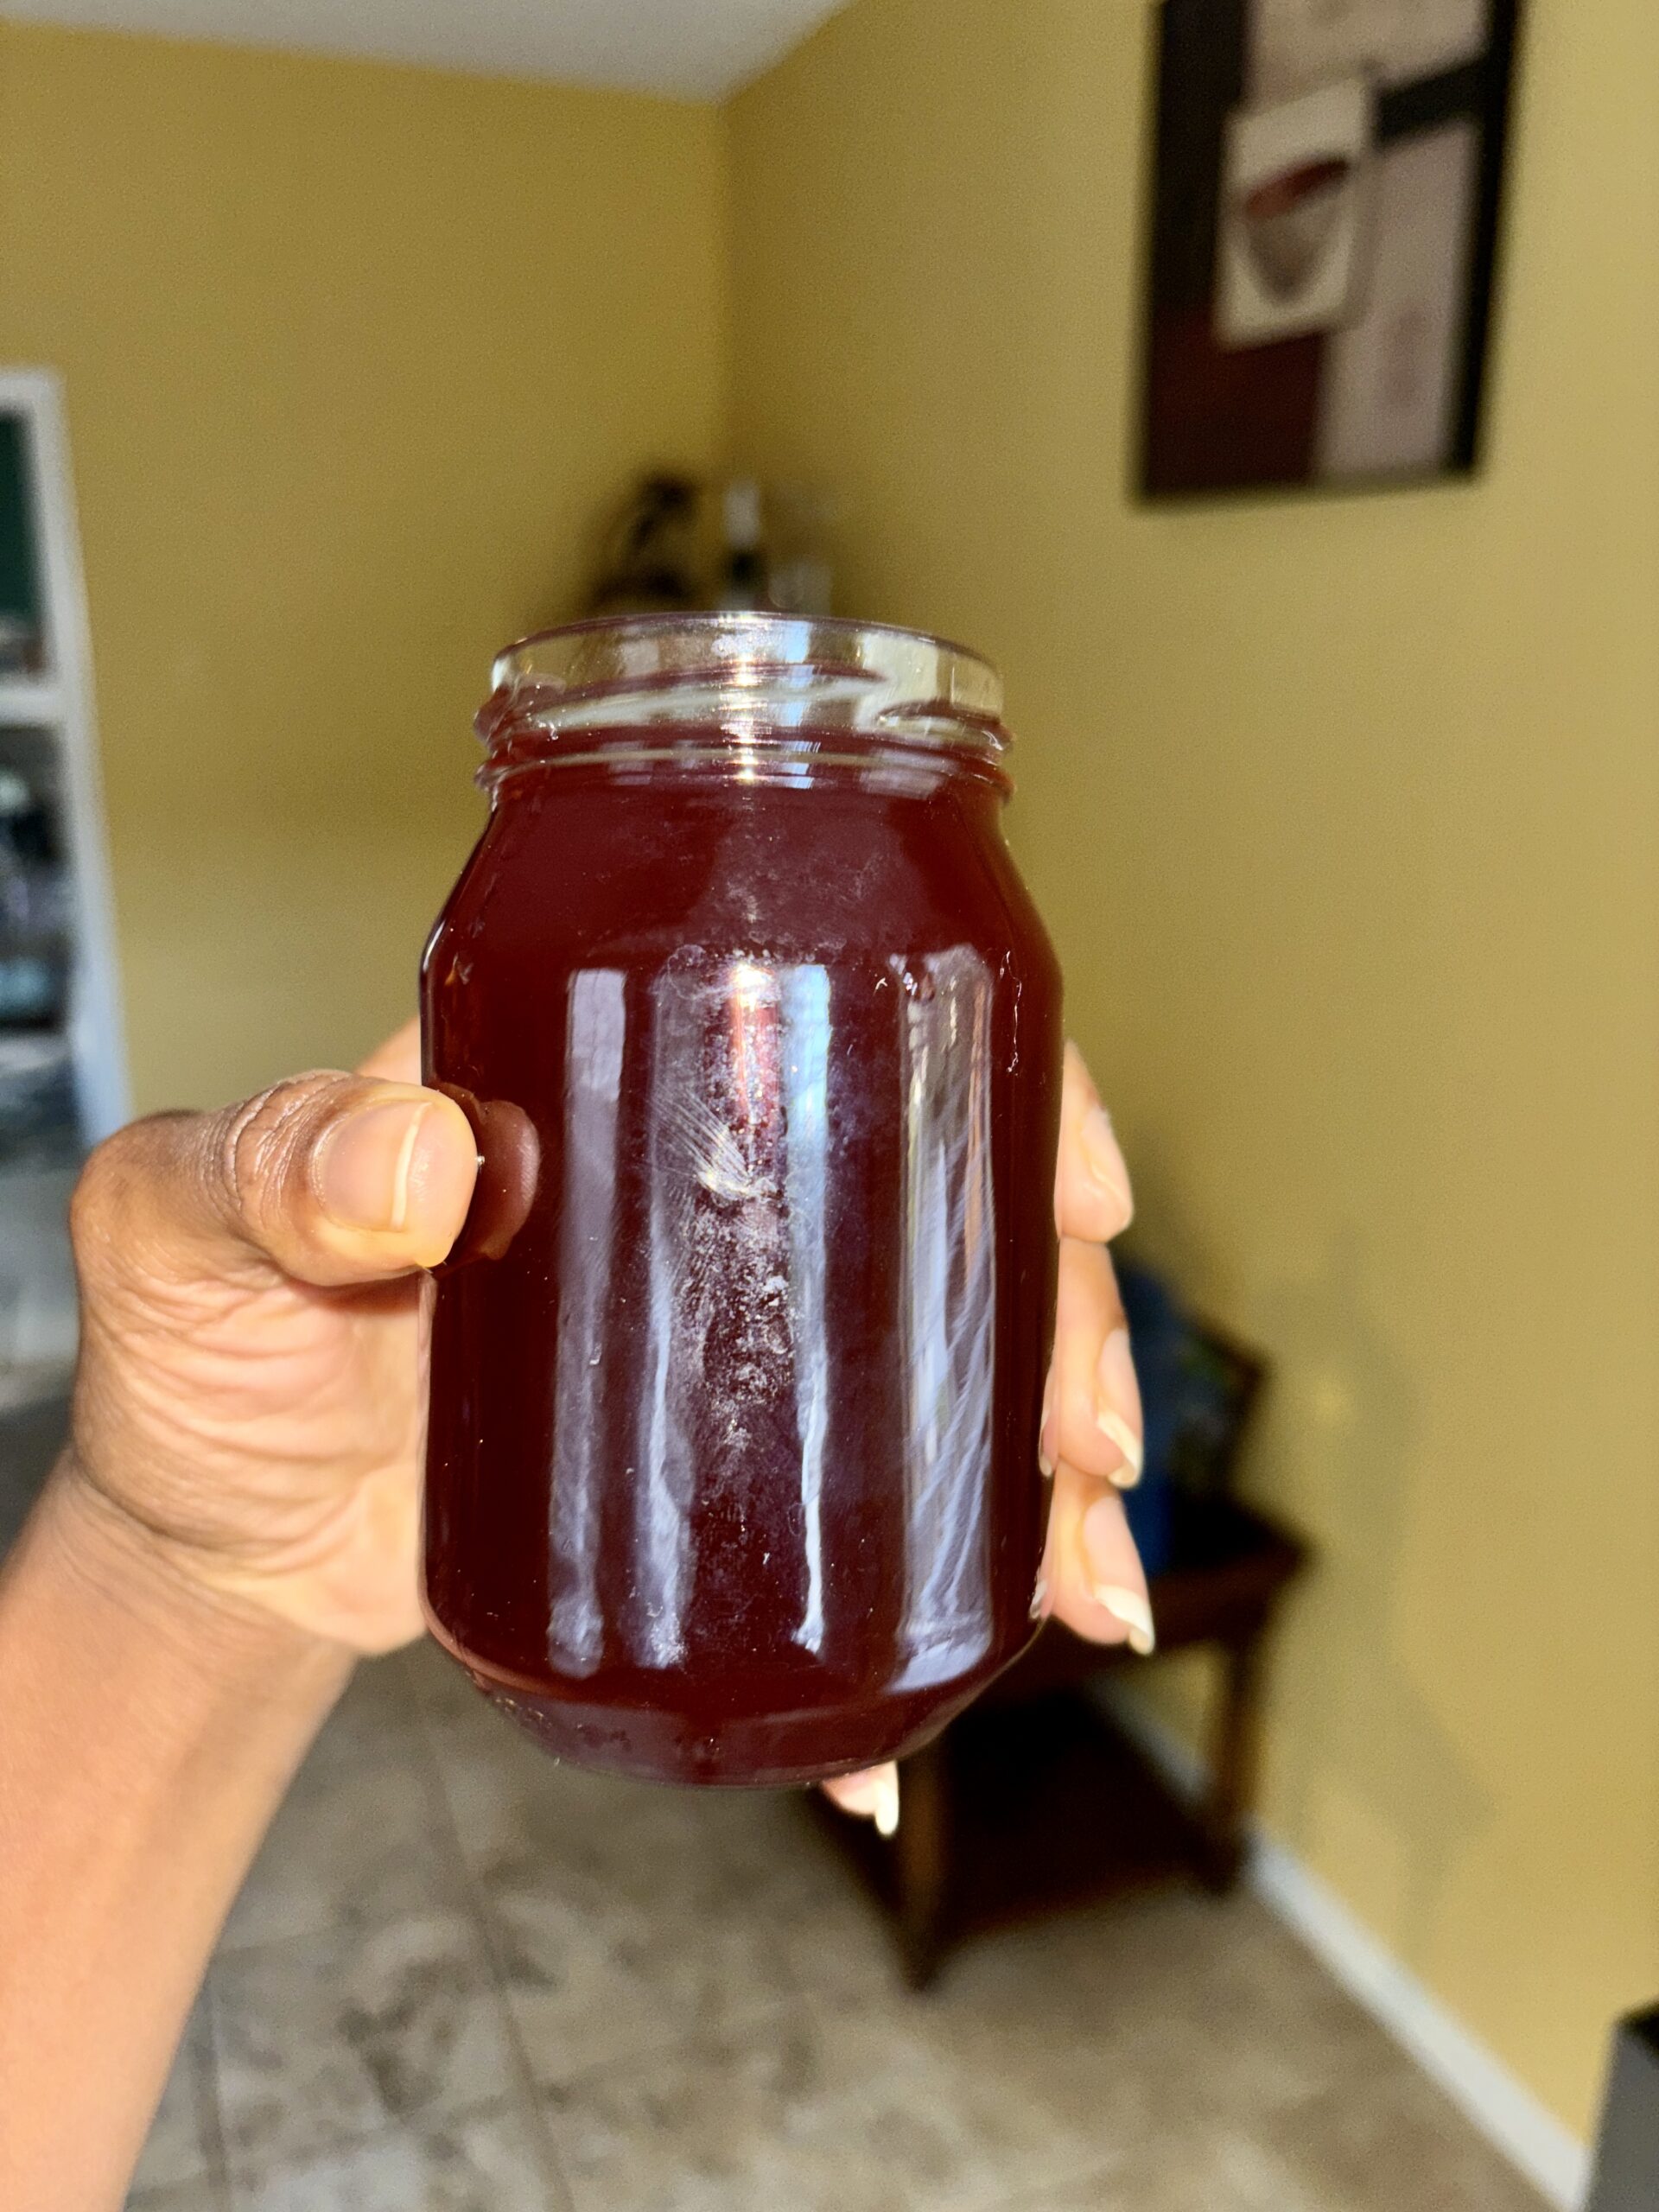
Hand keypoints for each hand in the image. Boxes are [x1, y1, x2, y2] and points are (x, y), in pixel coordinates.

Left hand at [62, 1028, 1145, 1749]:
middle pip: (940, 1210)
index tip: (1081, 1195)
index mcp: (611, 1077)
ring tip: (1081, 1581)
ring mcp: (724, 1340)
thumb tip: (423, 1165)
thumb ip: (277, 1170)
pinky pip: (855, 1519)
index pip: (846, 1022)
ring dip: (1038, 1475)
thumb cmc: (201, 1340)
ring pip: (930, 1367)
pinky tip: (942, 1699)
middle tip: (1087, 1440)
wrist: (213, 1537)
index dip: (1002, 1089)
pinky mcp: (716, 1472)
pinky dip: (921, 1605)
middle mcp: (700, 1194)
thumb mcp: (194, 1220)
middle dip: (1058, 1322)